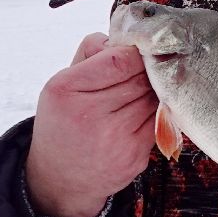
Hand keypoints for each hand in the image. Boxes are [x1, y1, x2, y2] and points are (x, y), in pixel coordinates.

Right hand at [26, 32, 157, 216]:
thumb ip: (90, 55)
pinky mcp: (135, 157)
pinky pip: (157, 121)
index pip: (119, 60)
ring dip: (152, 91)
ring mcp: (115, 140)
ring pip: (153, 98)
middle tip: (146, 68)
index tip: (136, 51)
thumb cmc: (64, 123)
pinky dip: (153, 113)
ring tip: (142, 90)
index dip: (134, 52)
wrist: (60, 180)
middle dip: (146, 70)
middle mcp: (90, 116)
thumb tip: (122, 37)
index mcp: (66, 91)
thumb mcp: (61, 84)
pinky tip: (140, 113)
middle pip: (140, 78)